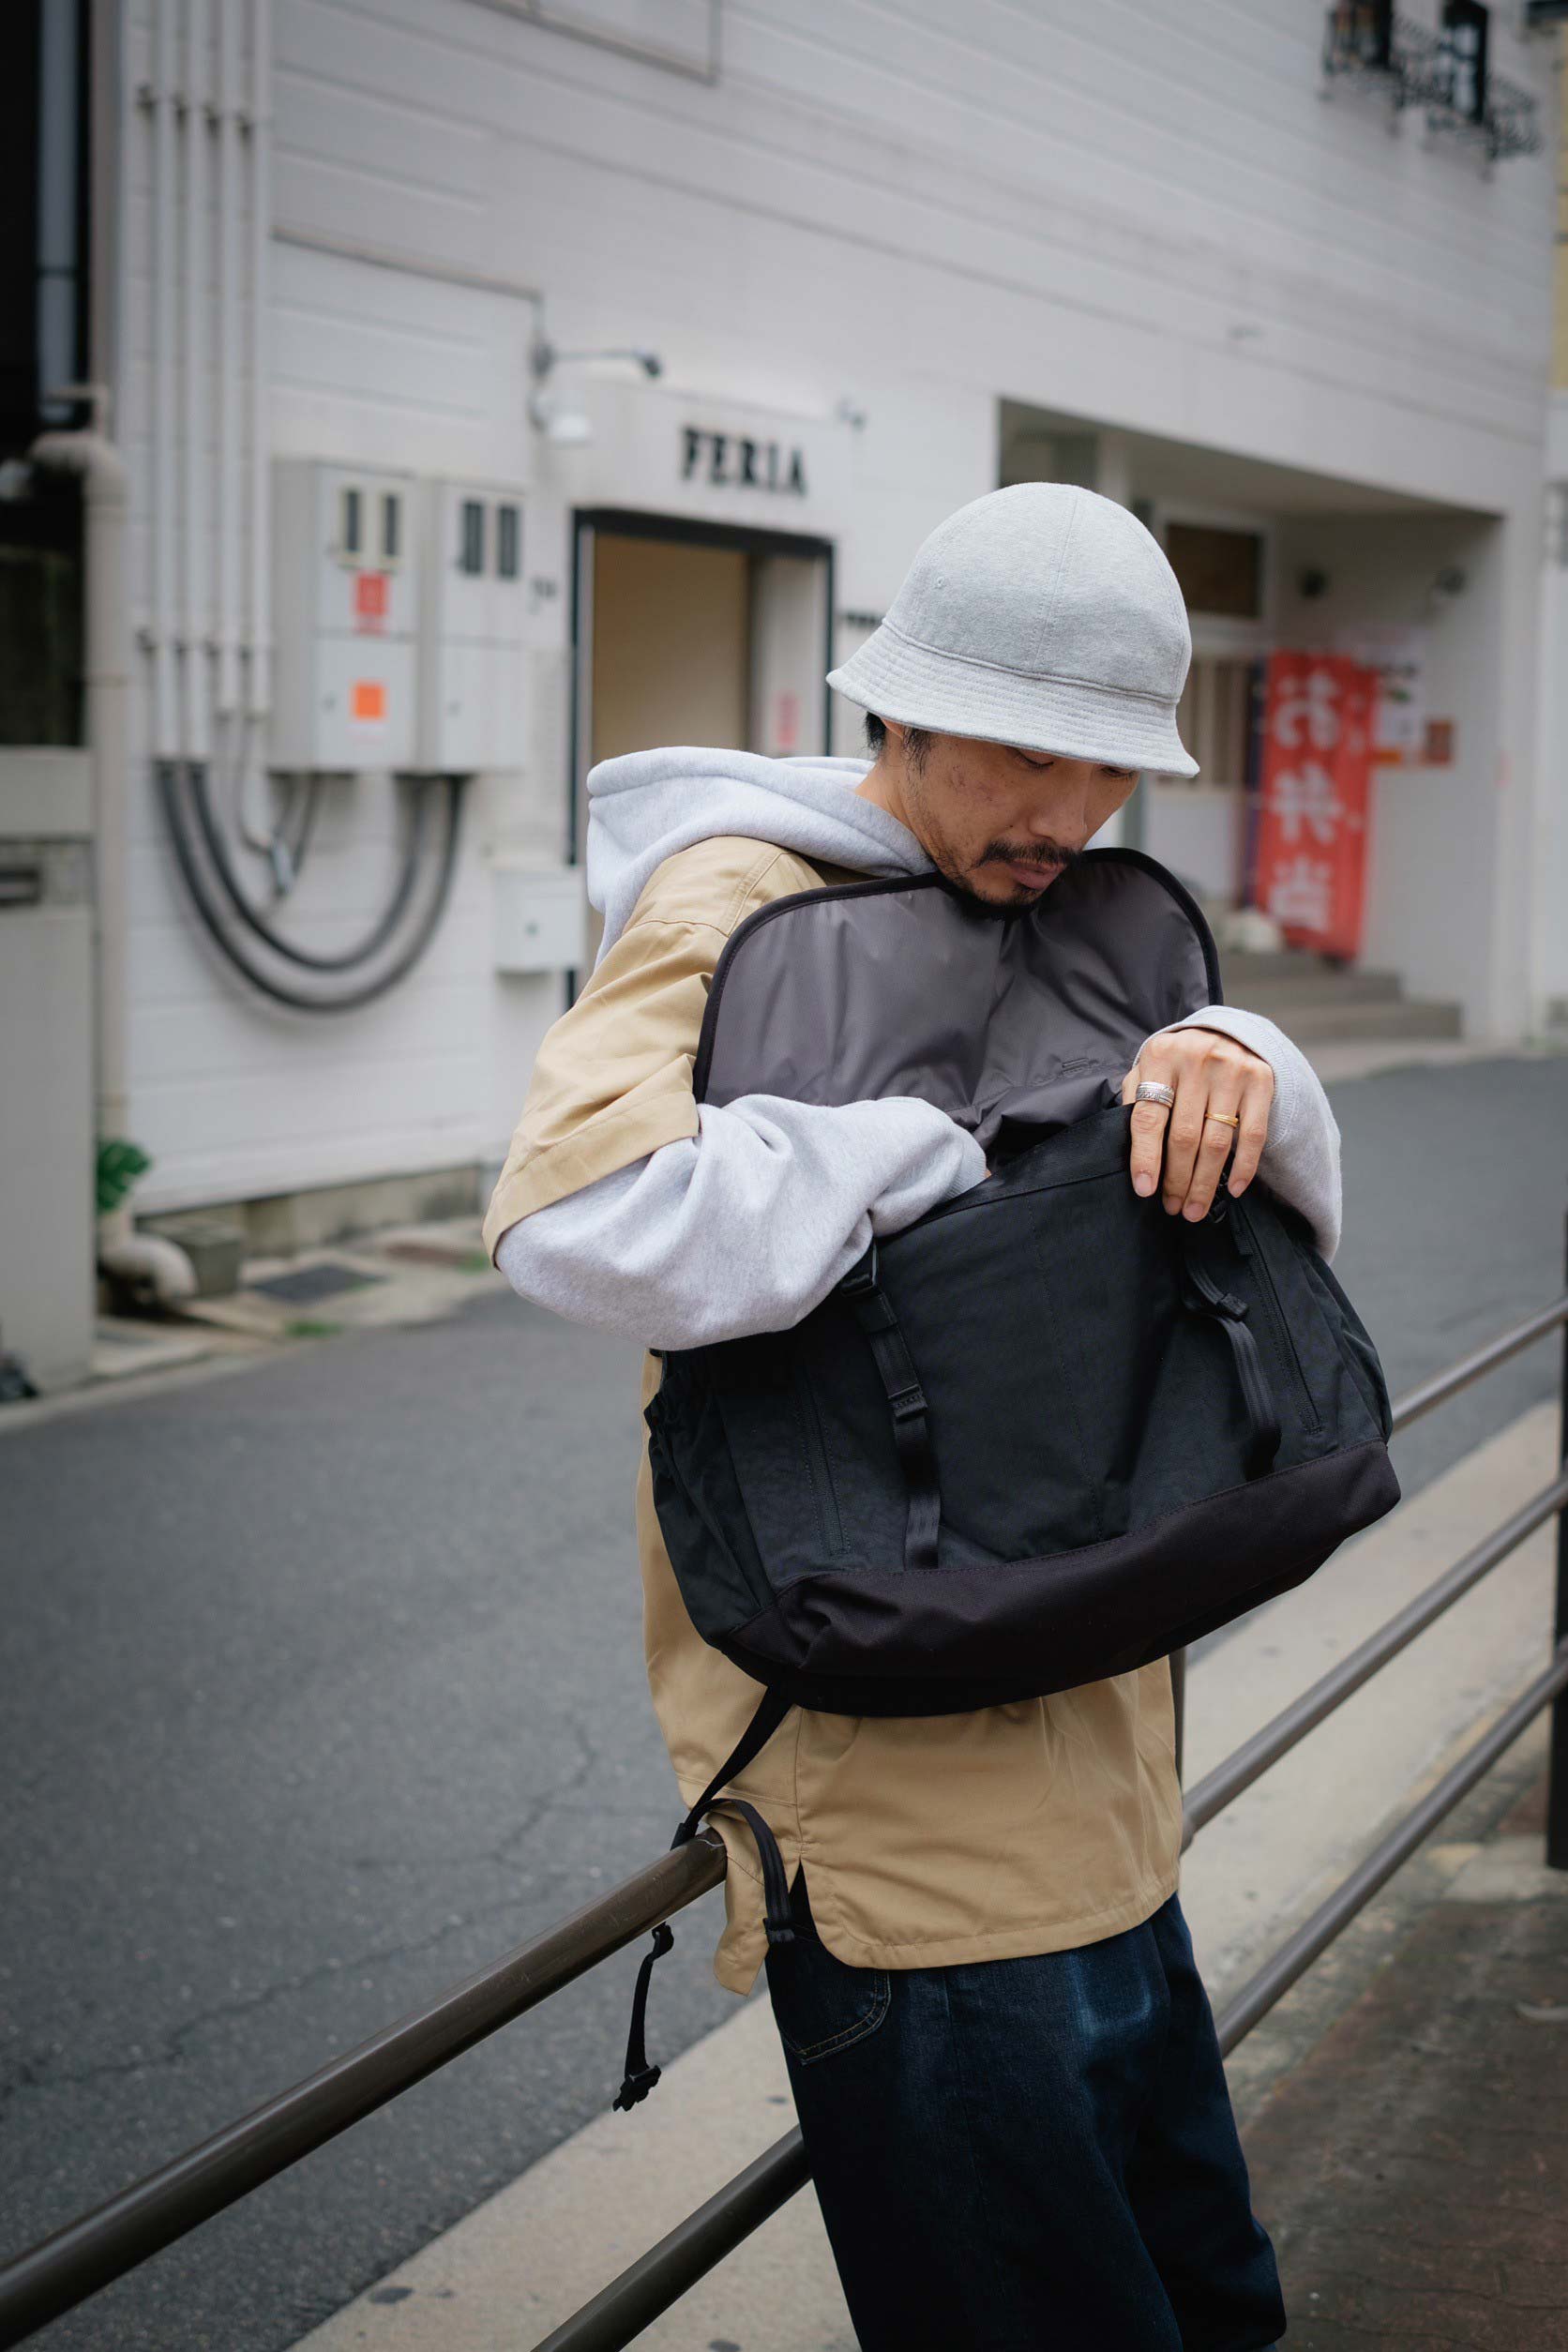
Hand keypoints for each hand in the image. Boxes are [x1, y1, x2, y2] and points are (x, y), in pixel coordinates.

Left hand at [1121, 1030, 1273, 1220]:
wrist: (1226, 1031)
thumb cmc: (1178, 1062)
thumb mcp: (1149, 1069)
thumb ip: (1137, 1101)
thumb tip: (1135, 1158)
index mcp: (1160, 1056)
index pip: (1148, 1117)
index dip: (1145, 1157)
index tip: (1145, 1190)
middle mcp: (1197, 1060)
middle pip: (1184, 1136)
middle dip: (1177, 1179)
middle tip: (1173, 1207)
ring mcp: (1232, 1069)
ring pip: (1216, 1141)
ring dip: (1205, 1183)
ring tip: (1195, 1208)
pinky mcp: (1260, 1080)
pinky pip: (1252, 1135)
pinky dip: (1243, 1167)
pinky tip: (1232, 1189)